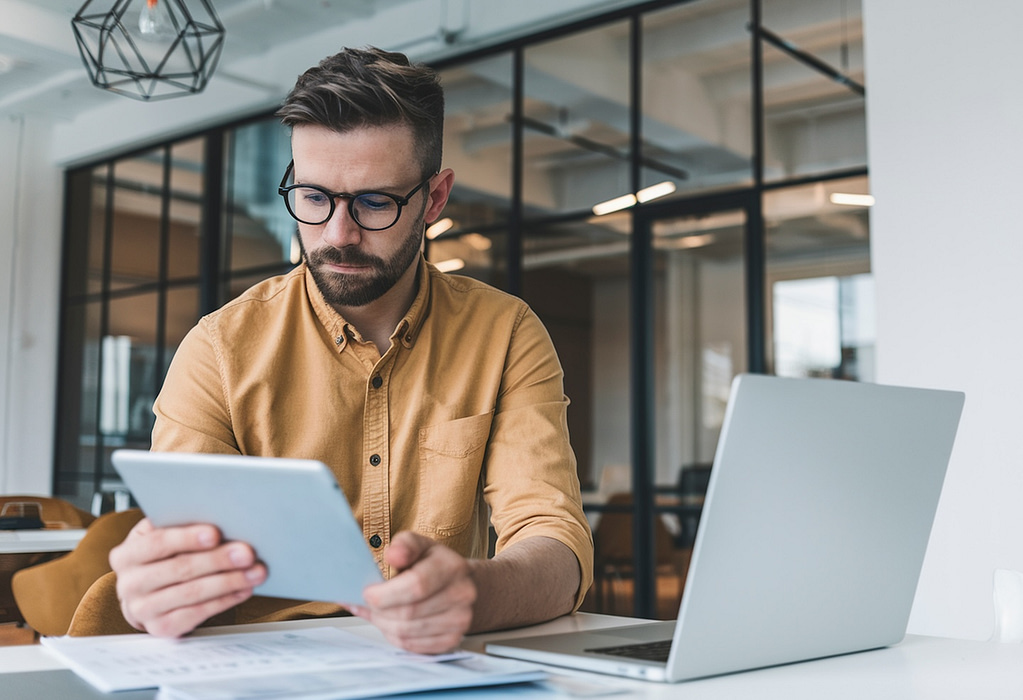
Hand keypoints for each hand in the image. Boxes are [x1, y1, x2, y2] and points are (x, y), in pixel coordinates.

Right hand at [109, 518, 266, 636]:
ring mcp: (143, 609)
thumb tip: (219, 515)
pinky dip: (225, 600)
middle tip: (247, 553)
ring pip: (192, 593)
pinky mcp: (161, 628)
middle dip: (218, 559)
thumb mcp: (163, 535)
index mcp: (126, 554)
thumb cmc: (164, 556)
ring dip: (229, 581)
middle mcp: (129, 584)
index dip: (187, 538)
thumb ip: (180, 525)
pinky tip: (243, 589)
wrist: (148, 594)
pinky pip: (197, 613)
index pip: (157, 543)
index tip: (215, 533)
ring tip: (255, 571)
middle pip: (179, 569)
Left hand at [349, 532, 476, 653]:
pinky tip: (390, 624)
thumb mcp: (419, 545)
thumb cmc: (434, 564)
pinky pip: (413, 646)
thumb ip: (404, 546)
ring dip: (384, 625)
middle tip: (367, 604)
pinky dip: (395, 637)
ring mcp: (460, 620)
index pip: (417, 585)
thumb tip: (393, 555)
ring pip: (407, 633)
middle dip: (380, 611)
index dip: (386, 593)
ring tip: (377, 612)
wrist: (462, 585)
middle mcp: (461, 594)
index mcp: (452, 567)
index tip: (367, 592)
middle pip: (409, 613)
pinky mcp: (452, 640)